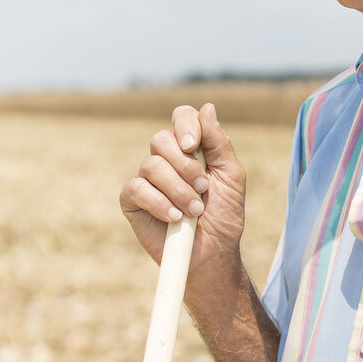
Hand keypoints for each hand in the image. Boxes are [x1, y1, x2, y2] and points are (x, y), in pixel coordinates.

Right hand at [120, 103, 246, 275]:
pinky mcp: (131, 200)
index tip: (194, 146)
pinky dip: (159, 203)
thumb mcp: (231, 176)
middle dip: (186, 167)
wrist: (212, 253)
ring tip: (194, 211)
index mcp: (191, 148)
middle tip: (203, 189)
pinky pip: (136, 189)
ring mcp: (146, 179)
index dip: (185, 125)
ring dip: (178, 190)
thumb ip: (219, 143)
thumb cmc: (224, 216)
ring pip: (151, 165)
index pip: (182, 116)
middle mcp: (166, 159)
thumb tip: (207, 108)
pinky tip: (175, 218)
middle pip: (161, 139)